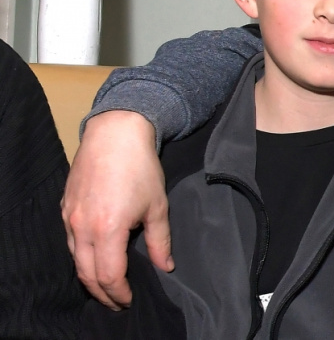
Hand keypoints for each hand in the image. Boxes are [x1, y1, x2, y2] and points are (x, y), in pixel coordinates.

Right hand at [61, 111, 172, 308]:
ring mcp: (70, 218)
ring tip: (107, 285)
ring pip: (75, 259)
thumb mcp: (158, 206)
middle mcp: (82, 227)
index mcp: (107, 229)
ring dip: (90, 277)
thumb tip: (166, 267)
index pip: (109, 276)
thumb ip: (160, 241)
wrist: (115, 134)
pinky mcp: (65, 208)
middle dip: (102, 294)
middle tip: (118, 302)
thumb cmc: (140, 168)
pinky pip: (70, 242)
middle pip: (86, 275)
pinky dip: (82, 256)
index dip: (120, 293)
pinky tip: (96, 257)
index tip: (131, 299)